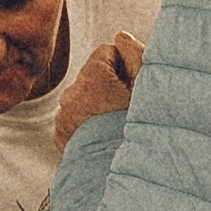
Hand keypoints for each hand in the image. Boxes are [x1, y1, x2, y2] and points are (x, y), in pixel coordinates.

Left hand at [52, 32, 141, 152]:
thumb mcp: (149, 89)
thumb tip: (120, 36)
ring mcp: (64, 116)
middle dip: (109, 86)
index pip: (107, 51)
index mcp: (93, 77)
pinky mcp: (61, 136)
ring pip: (83, 98)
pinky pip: (75, 119)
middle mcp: (72, 93)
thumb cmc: (142, 129)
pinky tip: (103, 137)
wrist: (122, 174)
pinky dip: (87, 125)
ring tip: (116, 126)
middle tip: (128, 109)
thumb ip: (136, 55)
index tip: (133, 87)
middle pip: (93, 76)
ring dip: (97, 105)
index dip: (125, 66)